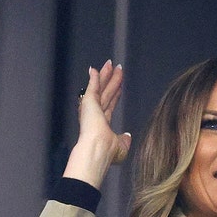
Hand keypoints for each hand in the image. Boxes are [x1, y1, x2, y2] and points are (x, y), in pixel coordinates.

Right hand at [63, 60, 131, 188]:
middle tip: (115, 68)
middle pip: (106, 92)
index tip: (119, 86)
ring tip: (111, 64)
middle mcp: (96, 114)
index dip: (115, 94)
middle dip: (111, 80)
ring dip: (106, 75)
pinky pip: (93, 86)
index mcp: (102, 124)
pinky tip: (95, 68)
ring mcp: (92, 107)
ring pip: (101, 87)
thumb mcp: (121, 147)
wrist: (98, 150)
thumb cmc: (107, 153)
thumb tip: (127, 135)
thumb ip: (124, 140)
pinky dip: (94, 77)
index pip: (110, 105)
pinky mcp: (89, 102)